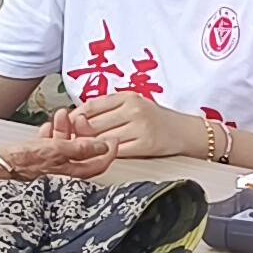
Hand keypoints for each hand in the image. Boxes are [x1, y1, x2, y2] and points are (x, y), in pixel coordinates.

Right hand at [0, 114, 115, 184]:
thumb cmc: (23, 160)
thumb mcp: (56, 150)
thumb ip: (81, 148)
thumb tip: (104, 146)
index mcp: (71, 173)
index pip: (99, 164)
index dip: (108, 151)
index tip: (113, 136)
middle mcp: (64, 171)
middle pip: (81, 151)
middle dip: (81, 131)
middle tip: (79, 117)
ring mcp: (51, 165)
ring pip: (65, 145)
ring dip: (65, 128)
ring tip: (60, 114)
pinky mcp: (38, 159)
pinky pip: (51, 144)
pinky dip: (52, 134)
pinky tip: (48, 125)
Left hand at [76, 89, 221, 164]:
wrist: (185, 131)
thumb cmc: (155, 119)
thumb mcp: (133, 104)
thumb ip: (109, 109)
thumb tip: (76, 118)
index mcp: (127, 97)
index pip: (91, 106)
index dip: (74, 117)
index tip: (67, 126)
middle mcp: (134, 109)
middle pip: (93, 124)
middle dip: (79, 135)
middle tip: (71, 141)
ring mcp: (140, 127)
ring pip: (101, 140)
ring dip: (90, 147)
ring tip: (86, 150)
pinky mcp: (146, 145)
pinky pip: (116, 152)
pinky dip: (106, 155)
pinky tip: (104, 155)